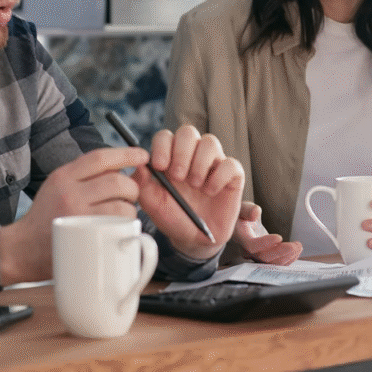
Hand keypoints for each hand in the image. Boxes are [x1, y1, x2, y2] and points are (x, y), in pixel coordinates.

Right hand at [0, 146, 148, 285]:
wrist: (22, 249)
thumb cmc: (45, 218)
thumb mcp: (56, 187)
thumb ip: (81, 177)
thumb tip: (119, 170)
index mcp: (63, 176)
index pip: (100, 157)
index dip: (126, 154)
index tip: (142, 155)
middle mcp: (69, 191)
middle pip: (116, 181)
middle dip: (132, 187)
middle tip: (130, 196)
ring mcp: (77, 214)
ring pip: (122, 204)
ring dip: (130, 209)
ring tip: (122, 215)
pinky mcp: (84, 235)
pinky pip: (117, 224)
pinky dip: (125, 225)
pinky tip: (119, 228)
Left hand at [134, 125, 243, 260]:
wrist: (195, 239)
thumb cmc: (173, 217)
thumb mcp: (153, 204)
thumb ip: (143, 184)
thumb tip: (139, 165)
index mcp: (170, 157)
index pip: (165, 137)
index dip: (162, 146)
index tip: (160, 166)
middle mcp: (192, 155)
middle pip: (188, 132)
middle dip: (181, 152)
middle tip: (178, 176)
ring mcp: (213, 163)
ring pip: (210, 142)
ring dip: (200, 164)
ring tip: (195, 186)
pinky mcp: (232, 175)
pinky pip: (231, 164)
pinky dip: (219, 177)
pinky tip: (210, 192)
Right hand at [231, 202, 302, 264]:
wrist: (240, 225)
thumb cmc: (242, 216)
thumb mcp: (242, 207)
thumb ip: (248, 210)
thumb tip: (255, 213)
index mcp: (241, 237)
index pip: (252, 245)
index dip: (266, 243)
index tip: (279, 237)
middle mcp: (247, 250)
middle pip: (264, 257)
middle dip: (282, 252)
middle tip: (296, 245)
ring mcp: (256, 256)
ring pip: (272, 263)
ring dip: (288, 256)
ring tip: (298, 246)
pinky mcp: (264, 257)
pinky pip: (276, 263)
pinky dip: (288, 259)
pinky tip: (296, 251)